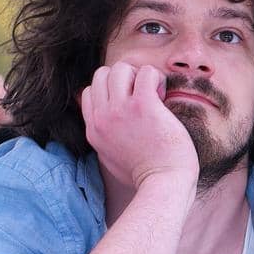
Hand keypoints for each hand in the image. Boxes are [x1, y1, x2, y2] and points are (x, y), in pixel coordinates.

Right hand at [80, 63, 198, 192]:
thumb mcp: (110, 158)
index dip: (110, 91)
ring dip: (138, 75)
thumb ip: (103, 139)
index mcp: (94, 130)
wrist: (164, 184)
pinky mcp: (144, 105)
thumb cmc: (145, 176)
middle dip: (123, 78)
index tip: (129, 103)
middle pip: (101, 75)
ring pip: (120, 68)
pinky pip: (145, 72)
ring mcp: (121, 110)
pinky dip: (155, 77)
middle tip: (142, 94)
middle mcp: (102, 118)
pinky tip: (162, 92)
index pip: (88, 92)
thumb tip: (100, 125)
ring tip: (154, 92)